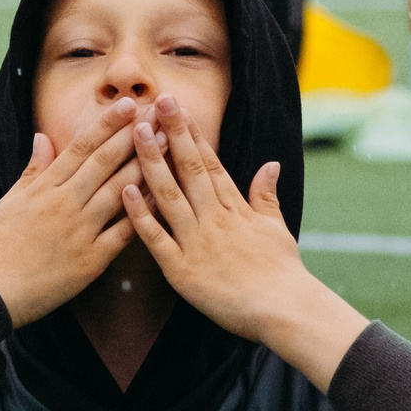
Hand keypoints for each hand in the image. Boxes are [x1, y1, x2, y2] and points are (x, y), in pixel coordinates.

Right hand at [0, 98, 143, 325]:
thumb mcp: (10, 201)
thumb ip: (33, 170)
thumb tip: (43, 137)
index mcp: (44, 188)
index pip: (81, 147)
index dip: (107, 124)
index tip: (128, 105)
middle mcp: (64, 204)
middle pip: (104, 163)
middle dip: (133, 136)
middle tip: (158, 115)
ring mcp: (80, 231)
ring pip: (118, 191)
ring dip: (145, 166)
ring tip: (166, 145)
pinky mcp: (91, 260)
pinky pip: (123, 233)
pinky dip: (142, 214)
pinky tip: (161, 197)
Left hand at [122, 95, 366, 389]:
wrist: (284, 309)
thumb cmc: (282, 272)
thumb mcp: (277, 227)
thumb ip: (266, 195)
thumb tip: (270, 164)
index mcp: (235, 209)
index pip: (210, 163)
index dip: (191, 134)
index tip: (177, 108)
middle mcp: (215, 219)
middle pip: (190, 168)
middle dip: (171, 133)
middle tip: (156, 101)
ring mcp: (197, 242)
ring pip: (170, 195)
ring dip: (152, 163)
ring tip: (136, 133)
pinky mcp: (183, 270)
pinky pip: (157, 239)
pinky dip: (141, 215)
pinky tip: (126, 191)